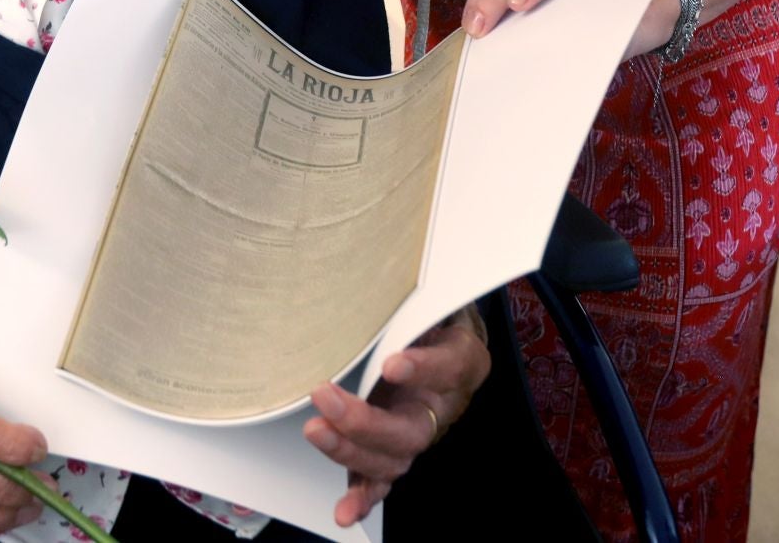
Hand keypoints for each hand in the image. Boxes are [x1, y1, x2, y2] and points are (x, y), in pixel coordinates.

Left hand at [305, 310, 490, 526]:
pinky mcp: (396, 449)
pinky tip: (344, 511)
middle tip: (326, 397)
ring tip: (316, 430)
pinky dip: (362, 498)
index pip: (450, 366)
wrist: (442, 327)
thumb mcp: (431, 291)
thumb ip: (415, 292)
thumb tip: (378, 267)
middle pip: (413, 428)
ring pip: (393, 458)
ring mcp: (419, 431)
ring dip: (351, 451)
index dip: (424, 368)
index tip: (394, 362)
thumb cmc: (430, 307)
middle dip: (366, 420)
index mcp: (461, 360)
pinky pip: (382, 481)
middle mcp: (444, 404)